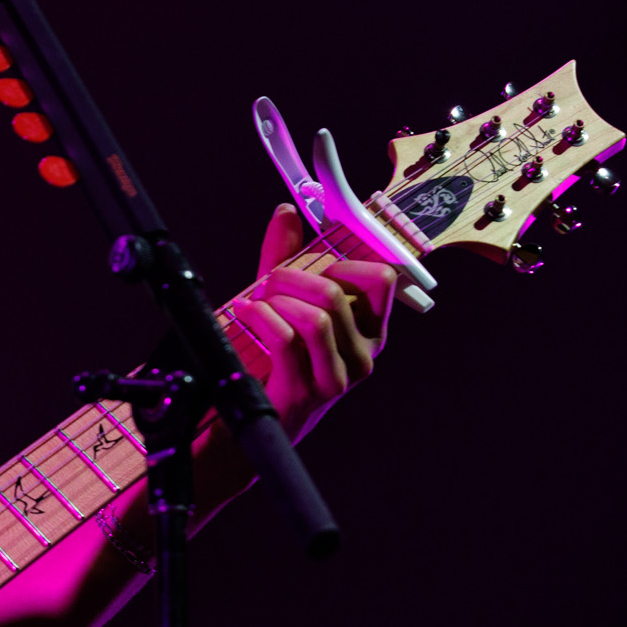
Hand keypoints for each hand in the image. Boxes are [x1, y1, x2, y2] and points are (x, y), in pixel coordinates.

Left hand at [231, 205, 397, 439]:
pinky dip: (259, 318)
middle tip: (268, 283)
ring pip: (314, 317)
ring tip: (256, 302)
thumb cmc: (276, 355)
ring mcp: (338, 377)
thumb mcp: (284, 300)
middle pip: (334, 293)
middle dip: (290, 277)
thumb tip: (287, 211)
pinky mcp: (306, 392)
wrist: (255, 414)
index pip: (381, 278)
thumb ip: (287, 256)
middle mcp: (363, 355)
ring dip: (275, 300)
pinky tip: (245, 313)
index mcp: (369, 330)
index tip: (313, 264)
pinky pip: (286, 339)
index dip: (342, 260)